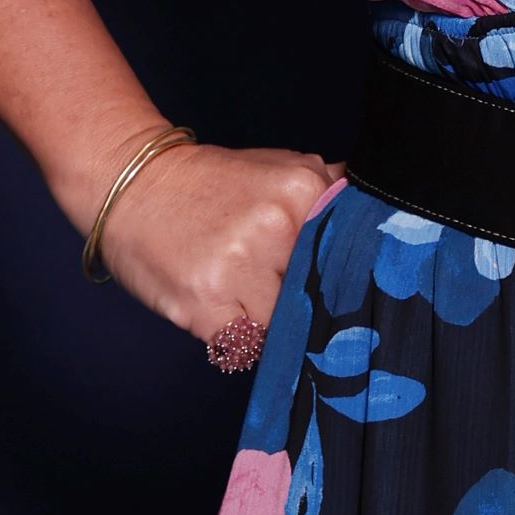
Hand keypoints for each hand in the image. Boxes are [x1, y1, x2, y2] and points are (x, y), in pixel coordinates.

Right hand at [89, 138, 340, 342]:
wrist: (133, 186)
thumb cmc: (210, 184)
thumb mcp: (278, 167)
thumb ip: (329, 192)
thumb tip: (382, 220)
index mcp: (301, 191)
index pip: (345, 256)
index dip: (336, 276)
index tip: (331, 287)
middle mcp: (274, 229)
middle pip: (317, 293)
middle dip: (302, 299)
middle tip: (277, 287)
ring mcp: (237, 270)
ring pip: (283, 326)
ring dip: (268, 322)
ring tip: (242, 292)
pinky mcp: (204, 307)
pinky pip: (243, 347)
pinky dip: (237, 338)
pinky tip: (222, 308)